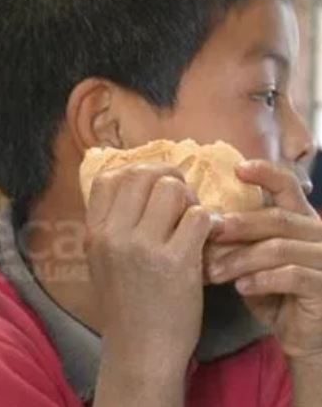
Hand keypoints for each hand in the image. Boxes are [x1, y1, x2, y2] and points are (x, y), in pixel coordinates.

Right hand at [86, 164, 212, 365]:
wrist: (140, 349)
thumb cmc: (124, 306)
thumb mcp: (101, 261)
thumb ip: (111, 226)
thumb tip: (133, 185)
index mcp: (94, 233)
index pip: (110, 177)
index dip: (137, 172)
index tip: (153, 186)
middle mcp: (114, 235)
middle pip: (142, 175)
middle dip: (169, 177)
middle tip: (181, 196)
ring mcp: (145, 247)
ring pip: (172, 189)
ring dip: (190, 199)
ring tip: (193, 219)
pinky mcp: (177, 262)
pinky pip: (198, 217)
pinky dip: (208, 222)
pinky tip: (207, 236)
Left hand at [207, 160, 321, 359]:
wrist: (302, 334)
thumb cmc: (272, 293)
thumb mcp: (251, 261)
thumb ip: (236, 241)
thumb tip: (194, 222)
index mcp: (301, 220)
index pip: (289, 187)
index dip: (266, 173)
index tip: (238, 168)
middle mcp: (318, 234)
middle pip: (277, 218)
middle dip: (237, 226)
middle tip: (206, 234)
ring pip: (280, 248)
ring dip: (240, 259)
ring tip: (212, 272)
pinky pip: (292, 276)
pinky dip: (262, 280)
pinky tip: (241, 288)